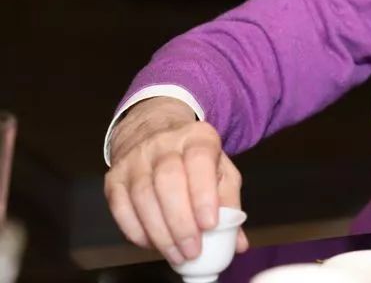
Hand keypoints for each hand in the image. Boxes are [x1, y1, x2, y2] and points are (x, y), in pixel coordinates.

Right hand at [104, 97, 248, 265]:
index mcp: (197, 138)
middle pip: (168, 180)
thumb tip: (238, 243)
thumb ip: (230, 203)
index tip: (210, 224)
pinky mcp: (113, 178)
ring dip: (160, 232)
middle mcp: (163, 144)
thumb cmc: (194, 159)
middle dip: (181, 221)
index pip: (200, 160)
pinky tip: (153, 245)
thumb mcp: (220, 170)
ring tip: (177, 255)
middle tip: (192, 250)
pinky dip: (136, 231)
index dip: (204, 194)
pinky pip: (120, 208)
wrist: (153, 132)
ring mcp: (134, 160)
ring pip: (143, 196)